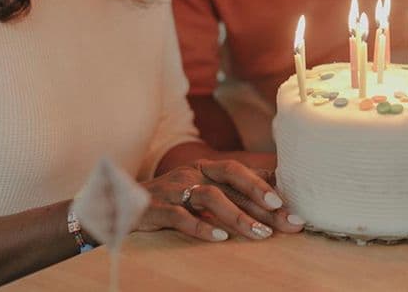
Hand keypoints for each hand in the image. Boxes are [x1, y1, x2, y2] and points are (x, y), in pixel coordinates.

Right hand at [137, 159, 304, 241]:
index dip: (264, 184)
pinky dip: (201, 227)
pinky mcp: (156, 208)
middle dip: (261, 200)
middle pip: (231, 181)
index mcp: (205, 168)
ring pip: (210, 197)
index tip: (287, 203)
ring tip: (260, 235)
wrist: (120, 204)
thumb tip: (274, 184)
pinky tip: (220, 239)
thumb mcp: (202, 188)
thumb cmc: (171, 199)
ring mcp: (174, 189)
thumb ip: (233, 187)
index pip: (240, 171)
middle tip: (285, 218)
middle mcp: (193, 173)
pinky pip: (180, 217)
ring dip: (238, 216)